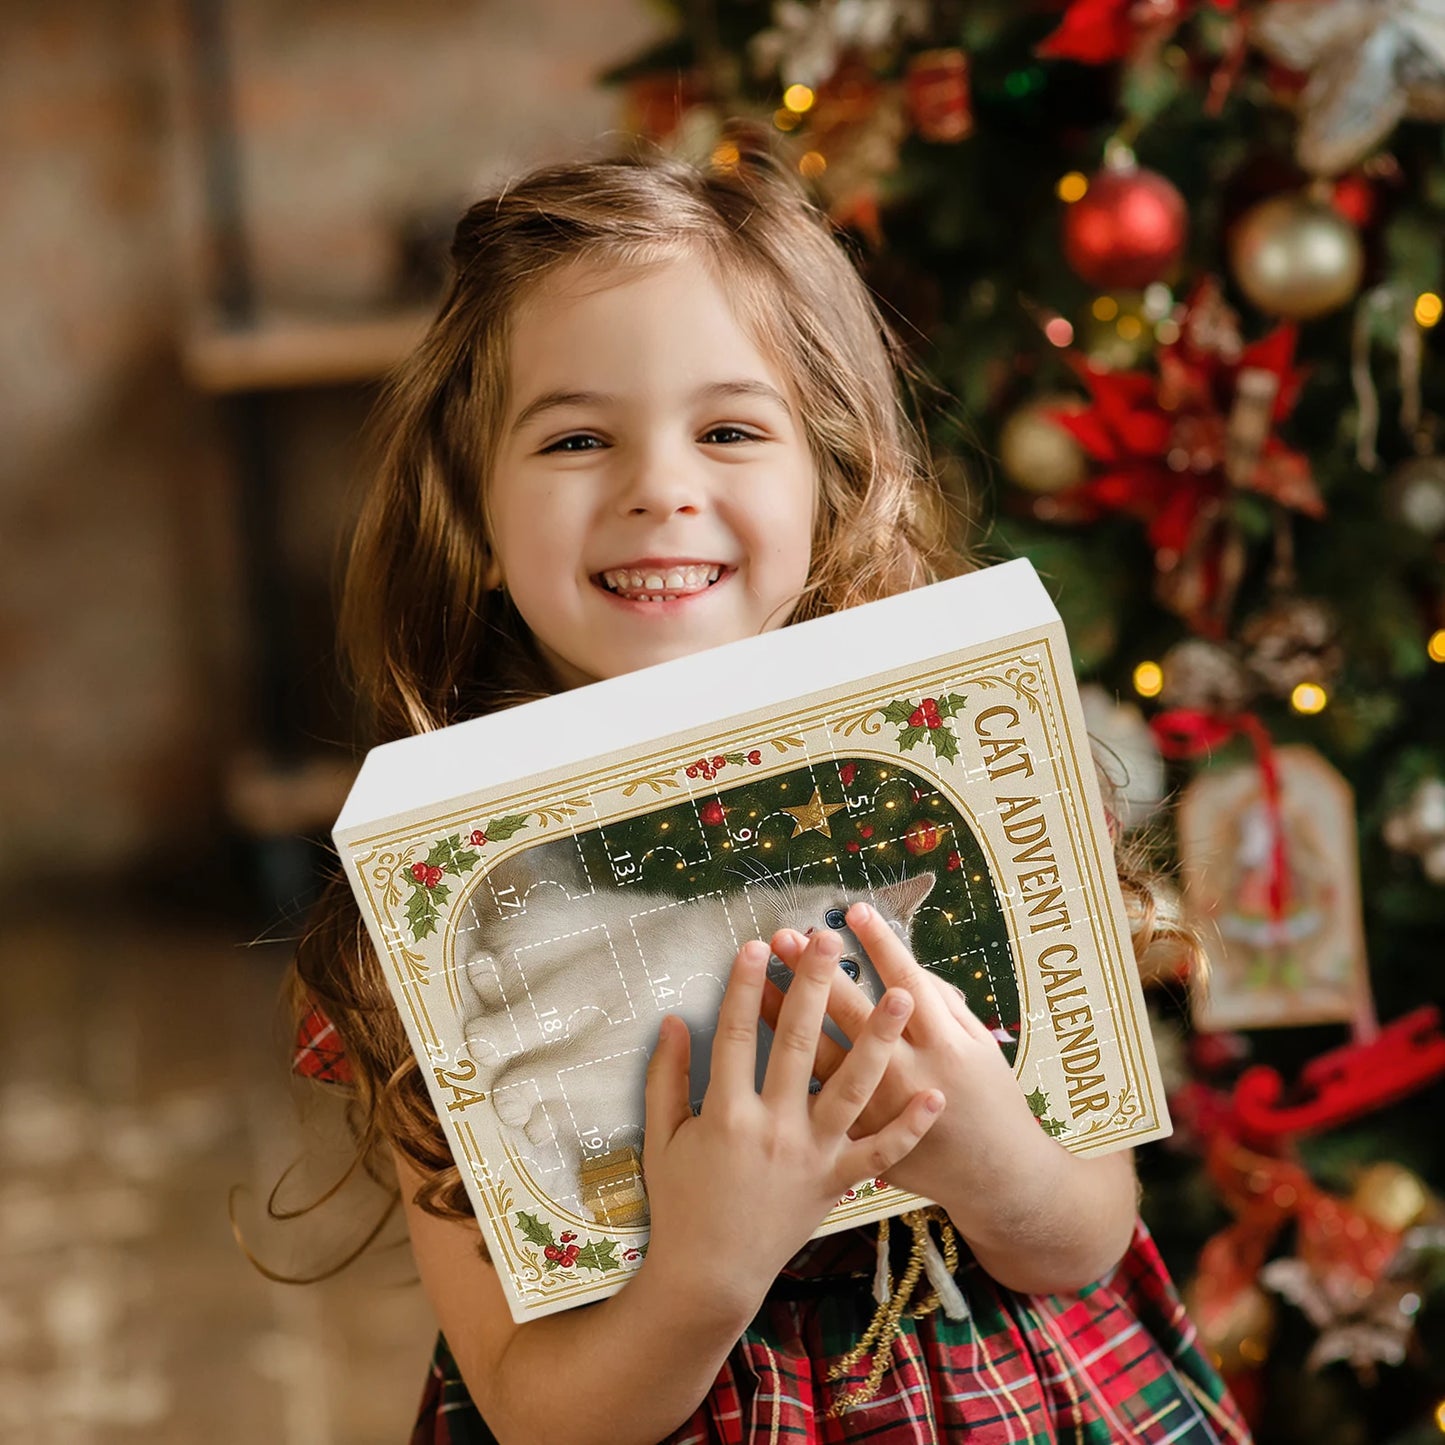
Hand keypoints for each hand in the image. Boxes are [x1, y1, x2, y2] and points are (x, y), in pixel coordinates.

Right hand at [640, 926, 943, 1323]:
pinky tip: (935, 1097)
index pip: (735, 1033)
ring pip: (851, 1088)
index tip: (758, 944)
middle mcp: (772, 1127)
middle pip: (797, 1043)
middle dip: (815, 986)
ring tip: (902, 995)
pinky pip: (879, 1154)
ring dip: (878, 1039)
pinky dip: (908, 1128)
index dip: (746, 985)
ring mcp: (810, 1155)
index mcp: (724, 1113)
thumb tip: (672, 1020)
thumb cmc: (682, 1203)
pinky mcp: (835, 1182)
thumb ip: (665, 1077)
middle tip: (829, 939)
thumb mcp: (660, 1139)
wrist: (710, 1276)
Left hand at [761, 902, 1047, 1238]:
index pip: (906, 979)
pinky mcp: (860, 1140)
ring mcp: (878, 1109)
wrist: (995, 1180)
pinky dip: (788, 1069)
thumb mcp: (981, 1044)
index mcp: (943, 1043)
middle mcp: (907, 1072)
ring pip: (822, 1055)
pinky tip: (757, 1042)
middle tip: (786, 934)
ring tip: (758, 978)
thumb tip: (903, 968)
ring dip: (787, 1014)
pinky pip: (816, 1100)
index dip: (879, 943)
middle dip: (816, 970)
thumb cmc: (992, 1100)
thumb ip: (944, 1003)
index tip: (852, 910)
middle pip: (851, 1012)